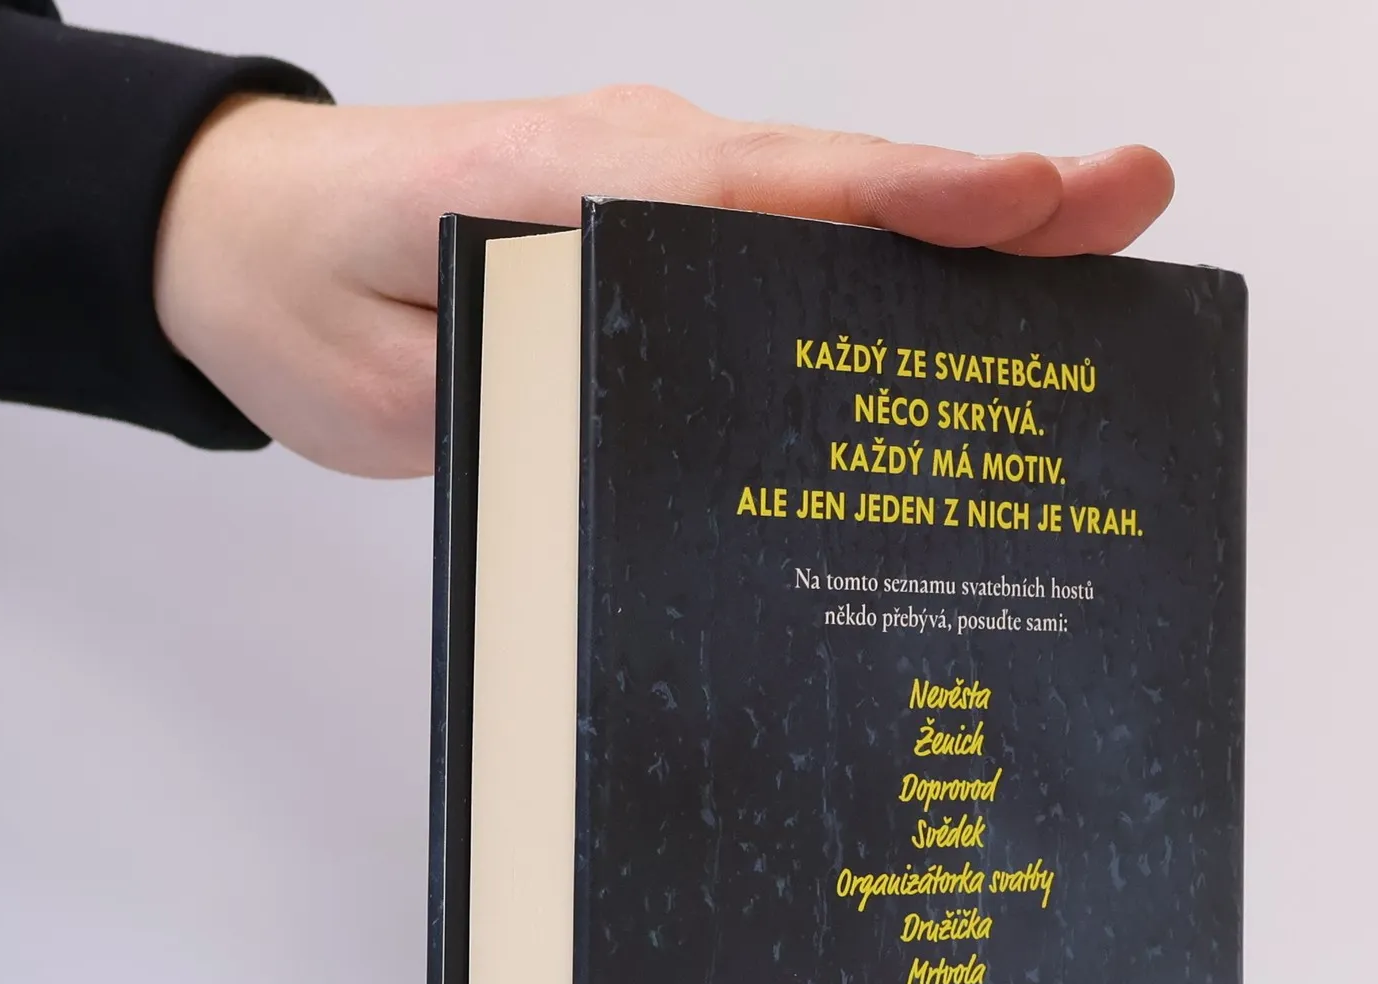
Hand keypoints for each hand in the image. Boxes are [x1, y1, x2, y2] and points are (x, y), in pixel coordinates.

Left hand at [154, 87, 1173, 476]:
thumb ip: (529, 384)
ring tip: (1094, 268)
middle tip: (1132, 208)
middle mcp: (648, 178)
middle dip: (995, 206)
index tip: (1030, 198)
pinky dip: (883, 279)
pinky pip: (788, 258)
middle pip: (846, 193)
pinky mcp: (658, 250)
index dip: (911, 200)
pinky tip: (955, 332)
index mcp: (591, 188)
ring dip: (963, 247)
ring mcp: (662, 207)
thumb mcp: (404, 373)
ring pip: (833, 223)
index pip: (781, 191)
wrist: (245, 245)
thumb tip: (659, 411)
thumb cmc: (313, 294)